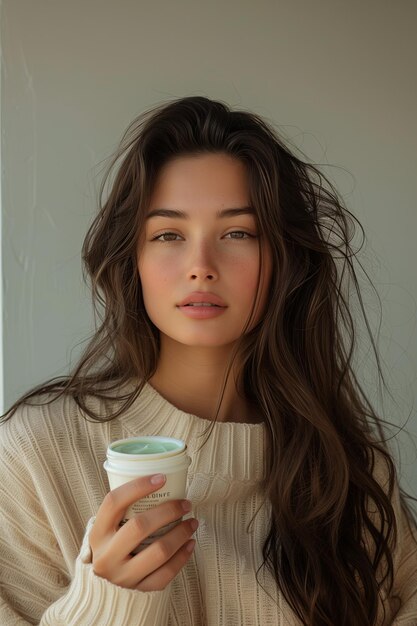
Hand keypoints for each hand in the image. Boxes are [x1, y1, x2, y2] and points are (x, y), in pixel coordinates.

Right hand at [90, 474, 197, 590]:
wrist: (106, 590)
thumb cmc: (114, 547)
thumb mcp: (108, 530)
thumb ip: (124, 511)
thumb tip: (159, 481)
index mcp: (97, 533)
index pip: (114, 502)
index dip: (138, 487)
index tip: (161, 477)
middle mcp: (107, 556)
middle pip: (140, 526)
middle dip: (168, 511)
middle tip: (185, 503)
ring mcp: (122, 577)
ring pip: (159, 551)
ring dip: (181, 533)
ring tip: (192, 522)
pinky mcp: (139, 591)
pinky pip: (167, 573)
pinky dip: (183, 556)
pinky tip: (190, 543)